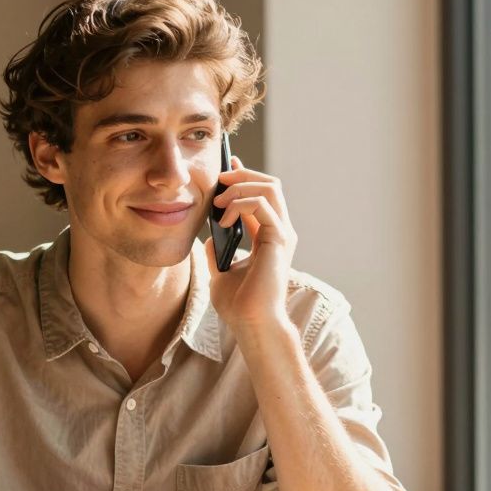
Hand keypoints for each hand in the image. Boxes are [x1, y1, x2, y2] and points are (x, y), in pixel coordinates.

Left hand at [205, 155, 297, 333]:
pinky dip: (241, 203)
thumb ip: (217, 252)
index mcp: (268, 236)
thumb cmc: (238, 305)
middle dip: (242, 175)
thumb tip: (207, 238)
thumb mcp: (220, 272)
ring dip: (240, 186)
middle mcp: (280, 231)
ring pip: (270, 187)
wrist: (250, 324)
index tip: (225, 166)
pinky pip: (263, 204)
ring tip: (219, 201)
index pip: (261, 195)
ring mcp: (283, 234)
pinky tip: (224, 218)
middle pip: (270, 184)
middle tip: (219, 177)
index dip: (244, 177)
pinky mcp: (280, 239)